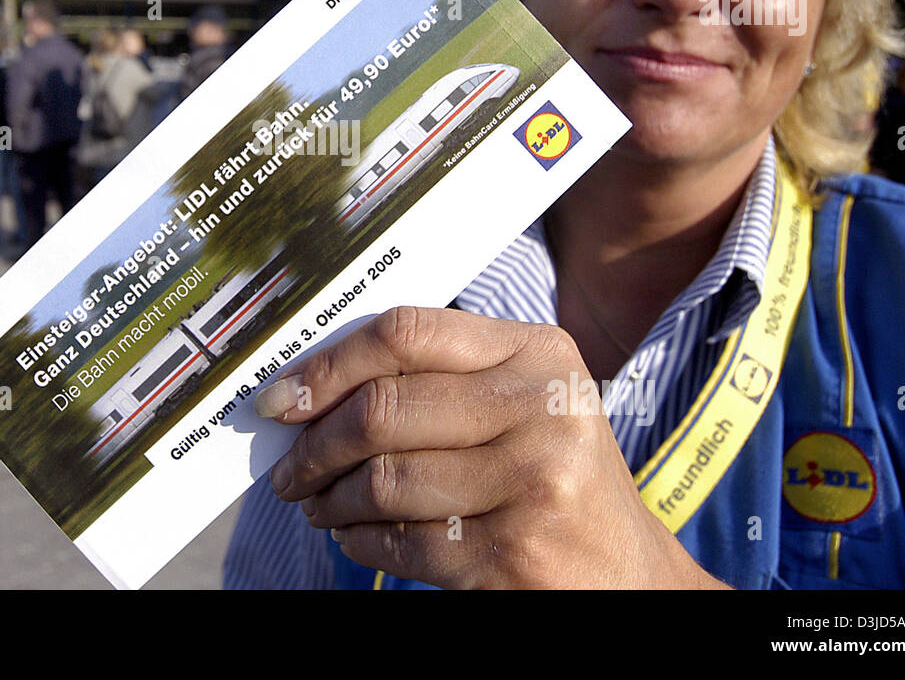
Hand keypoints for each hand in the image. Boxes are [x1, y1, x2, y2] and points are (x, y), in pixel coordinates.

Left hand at [254, 306, 728, 588]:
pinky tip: (356, 536)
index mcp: (537, 353)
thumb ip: (436, 376)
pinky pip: (403, 543)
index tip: (280, 398)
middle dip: (314, 446)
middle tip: (287, 471)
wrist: (624, 571)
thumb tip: (309, 387)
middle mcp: (542, 408)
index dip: (328, 364)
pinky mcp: (514, 555)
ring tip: (318, 505)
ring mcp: (533, 483)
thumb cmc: (551, 471)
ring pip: (383, 482)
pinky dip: (361, 542)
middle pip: (383, 410)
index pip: (406, 333)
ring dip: (330, 500)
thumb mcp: (521, 399)